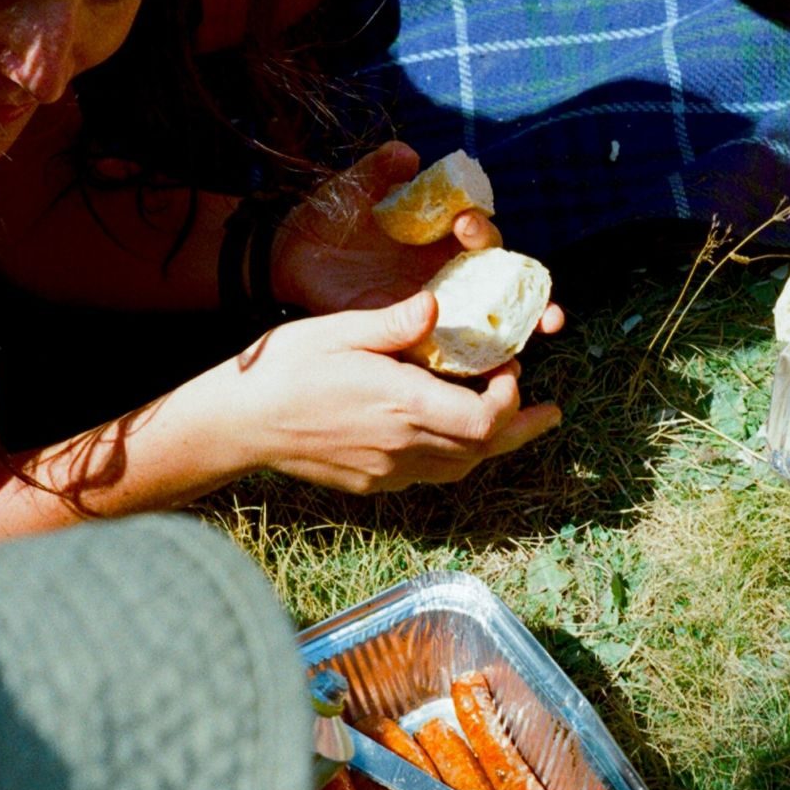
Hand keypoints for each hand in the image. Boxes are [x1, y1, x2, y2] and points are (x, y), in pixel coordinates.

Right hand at [206, 292, 562, 492]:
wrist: (238, 424)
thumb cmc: (284, 368)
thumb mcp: (339, 330)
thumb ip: (396, 323)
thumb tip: (439, 305)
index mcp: (403, 404)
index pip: (485, 419)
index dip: (511, 399)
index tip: (511, 368)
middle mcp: (404, 445)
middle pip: (485, 449)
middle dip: (522, 427)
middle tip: (550, 411)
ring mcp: (390, 471)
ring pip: (463, 466)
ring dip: (492, 444)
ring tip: (516, 423)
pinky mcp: (375, 483)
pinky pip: (432, 474)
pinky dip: (456, 455)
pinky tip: (457, 435)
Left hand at [271, 142, 564, 339]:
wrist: (287, 263)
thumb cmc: (325, 223)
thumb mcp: (352, 191)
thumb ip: (379, 172)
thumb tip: (408, 154)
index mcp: (438, 240)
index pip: (478, 236)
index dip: (480, 229)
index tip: (464, 223)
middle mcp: (447, 277)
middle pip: (502, 286)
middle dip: (530, 292)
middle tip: (543, 303)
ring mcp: (435, 313)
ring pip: (492, 323)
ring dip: (524, 328)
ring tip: (546, 326)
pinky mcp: (416, 340)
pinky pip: (456, 354)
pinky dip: (483, 360)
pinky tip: (503, 364)